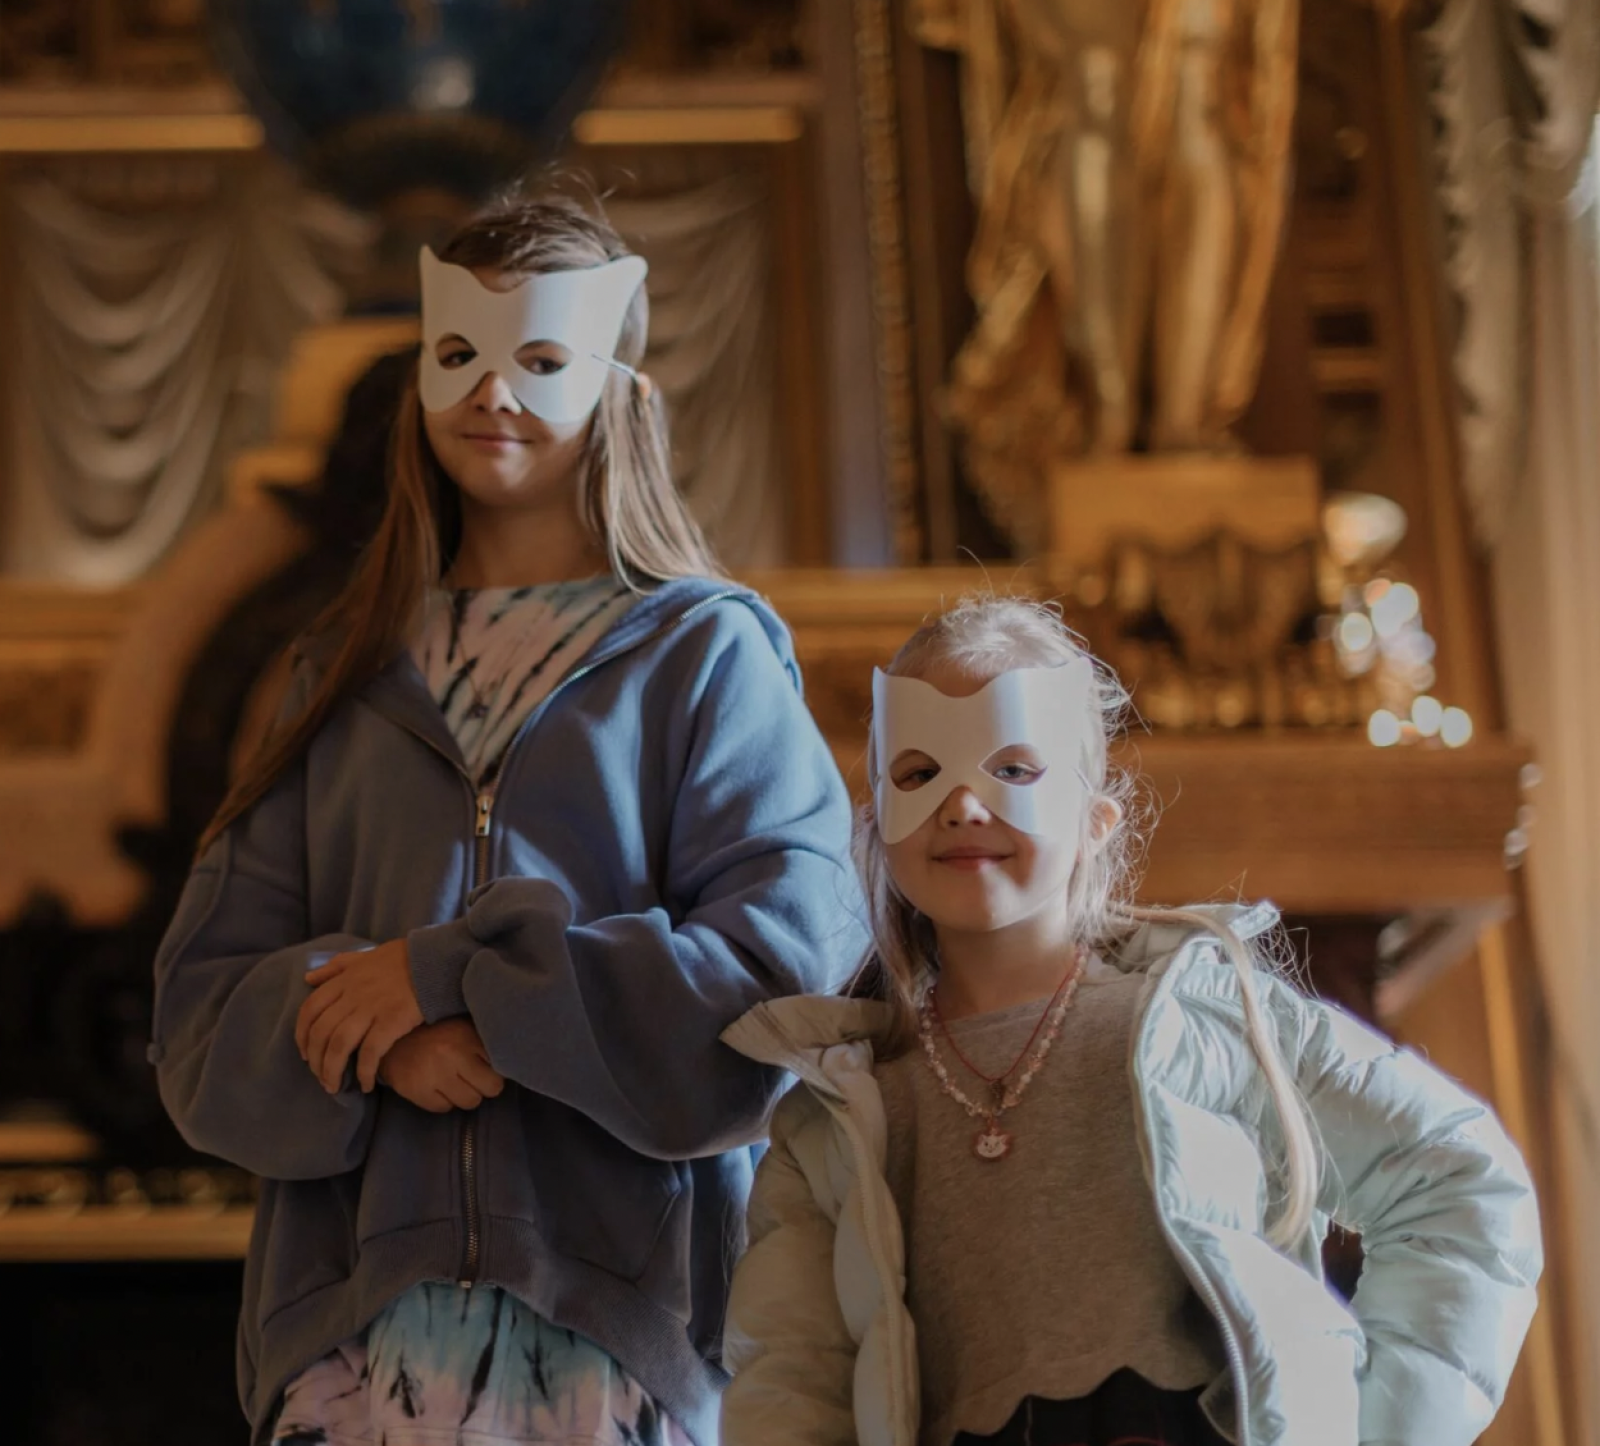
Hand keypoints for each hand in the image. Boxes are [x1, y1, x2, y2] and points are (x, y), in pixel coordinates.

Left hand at [297, 940, 423, 1092]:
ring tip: (335, 1087)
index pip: (310, 1010)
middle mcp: (352, 994)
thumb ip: (337, 967)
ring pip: (339, 1045)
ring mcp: (372, 1008)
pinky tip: (366, 1084)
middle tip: (321, 1078)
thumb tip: (308, 978)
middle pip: (321, 1033)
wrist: (436, 959)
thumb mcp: (365, 956)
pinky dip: (364, 1072)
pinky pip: (370, 1052)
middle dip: (316, 1061)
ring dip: (332, 1071)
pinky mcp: (392, 1020)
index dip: (302, 1035)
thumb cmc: (404, 958)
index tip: (305, 1054)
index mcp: (344, 980)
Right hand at [379, 1018, 505, 1113]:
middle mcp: (450, 1055)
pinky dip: (443, 1102)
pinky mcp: (415, 1091)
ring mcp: (432, 1075)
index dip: (495, 1074)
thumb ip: (485, 1045)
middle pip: (488, 1090)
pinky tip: (438, 1088)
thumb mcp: (464, 1030)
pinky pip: (443, 1109)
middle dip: (484, 1087)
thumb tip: (513, 1061)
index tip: (488, 1071)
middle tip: (474, 1080)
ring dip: (465, 1096)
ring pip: (469, 1103)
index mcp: (466, 1037)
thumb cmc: (436, 1034)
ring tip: (455, 1083)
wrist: (391, 1041)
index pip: (498, 1070)